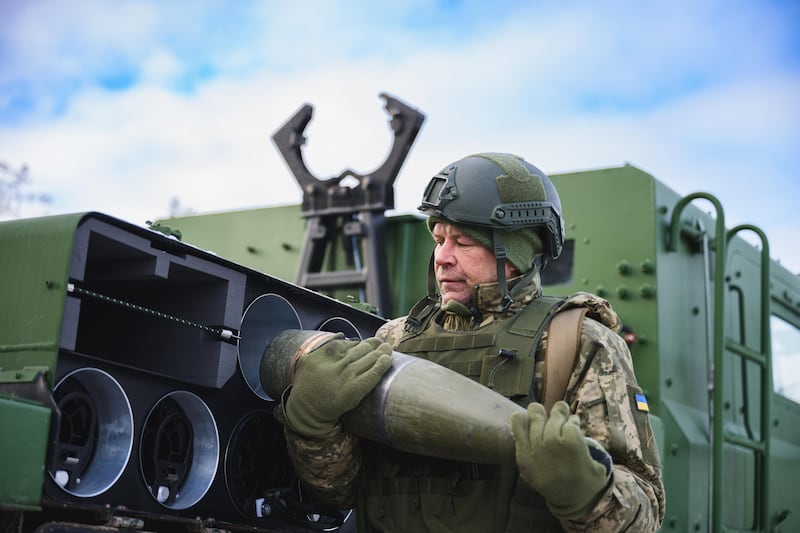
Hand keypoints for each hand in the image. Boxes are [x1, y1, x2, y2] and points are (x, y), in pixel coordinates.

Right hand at [285, 336, 391, 437]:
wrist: (306, 409)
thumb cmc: (307, 385)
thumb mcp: (307, 360)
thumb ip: (324, 347)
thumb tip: (341, 335)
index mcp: (327, 353)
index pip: (350, 343)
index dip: (361, 343)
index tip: (369, 342)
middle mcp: (337, 363)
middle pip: (361, 350)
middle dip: (373, 345)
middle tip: (383, 342)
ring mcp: (346, 376)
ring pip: (368, 360)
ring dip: (381, 352)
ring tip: (388, 348)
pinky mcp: (353, 390)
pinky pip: (371, 375)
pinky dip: (381, 366)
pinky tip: (387, 360)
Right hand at [511, 401, 611, 518]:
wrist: (576, 498)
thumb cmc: (552, 483)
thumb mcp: (529, 471)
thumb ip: (524, 450)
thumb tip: (522, 423)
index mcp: (524, 454)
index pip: (518, 421)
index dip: (526, 416)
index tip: (532, 419)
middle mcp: (537, 445)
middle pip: (536, 412)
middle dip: (542, 411)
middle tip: (551, 415)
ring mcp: (553, 440)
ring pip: (555, 414)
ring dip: (561, 413)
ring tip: (566, 418)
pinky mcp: (571, 438)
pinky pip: (571, 421)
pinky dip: (574, 422)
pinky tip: (575, 427)